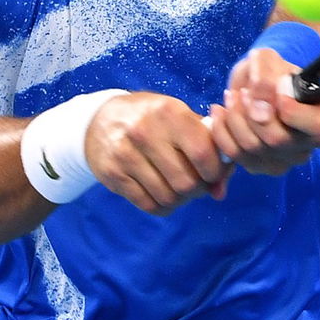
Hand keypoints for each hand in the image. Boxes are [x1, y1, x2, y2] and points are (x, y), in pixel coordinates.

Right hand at [85, 92, 232, 215]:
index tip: (213, 173)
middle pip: (187, 183)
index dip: (215, 172)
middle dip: (198, 190)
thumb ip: (208, 148)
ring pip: (168, 197)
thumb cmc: (152, 119)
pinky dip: (162, 206)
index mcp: (170, 113)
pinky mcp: (113, 174)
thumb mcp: (180, 119)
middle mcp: (146, 132)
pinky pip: (148, 205)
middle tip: (195, 184)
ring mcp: (126, 154)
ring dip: (180, 200)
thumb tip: (220, 191)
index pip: (204, 154)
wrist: (99, 120)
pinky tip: (162, 194)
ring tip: (178, 188)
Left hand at [210, 47, 319, 176]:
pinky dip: (222, 131)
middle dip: (251, 112)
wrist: (254, 85)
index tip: (275, 88)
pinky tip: (220, 112)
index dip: (290, 109)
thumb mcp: (267, 60)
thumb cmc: (269, 72)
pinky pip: (236, 155)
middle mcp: (309, 143)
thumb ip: (265, 76)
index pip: (316, 126)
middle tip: (242, 92)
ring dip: (235, 119)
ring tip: (231, 97)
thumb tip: (260, 105)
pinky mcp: (261, 166)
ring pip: (253, 148)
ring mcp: (286, 160)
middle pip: (277, 139)